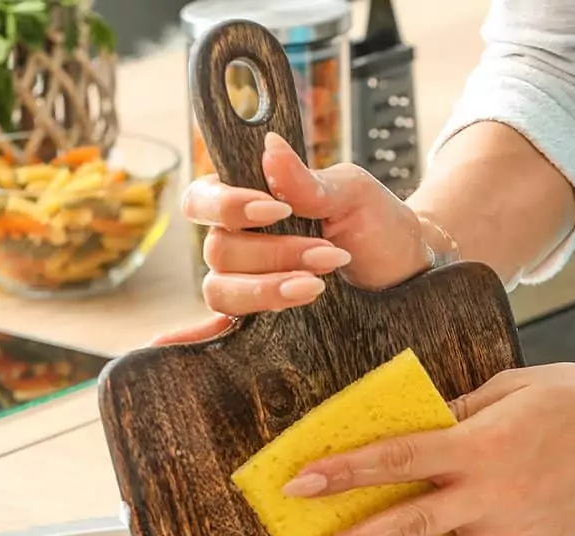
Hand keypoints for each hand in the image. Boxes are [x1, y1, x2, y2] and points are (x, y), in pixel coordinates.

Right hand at [181, 132, 441, 317]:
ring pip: (221, 290)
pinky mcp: (261, 321)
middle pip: (219, 251)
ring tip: (318, 286)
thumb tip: (270, 147)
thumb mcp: (353, 193)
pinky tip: (166, 349)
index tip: (275, 210)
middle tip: (328, 255)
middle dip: (274, 253)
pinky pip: (214, 330)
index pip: (203, 199)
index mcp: (251, 202)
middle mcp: (240, 243)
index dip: (227, 206)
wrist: (408, 270)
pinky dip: (189, 339)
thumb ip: (309, 179)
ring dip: (268, 289)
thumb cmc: (377, 223)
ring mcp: (248, 284)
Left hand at [280, 363, 574, 535]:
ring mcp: (509, 532)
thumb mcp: (507, 388)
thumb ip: (457, 412)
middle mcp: (486, 494)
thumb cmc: (573, 398)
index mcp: (474, 444)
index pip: (396, 458)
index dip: (344, 471)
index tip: (298, 484)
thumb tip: (417, 429)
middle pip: (407, 523)